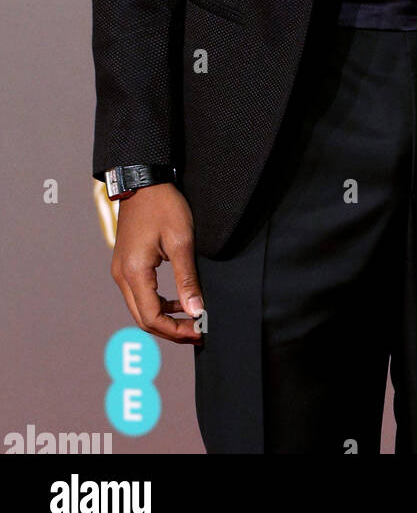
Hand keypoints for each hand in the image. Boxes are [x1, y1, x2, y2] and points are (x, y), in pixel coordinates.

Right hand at [110, 184, 204, 343]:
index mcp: (134, 273)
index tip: (199, 331)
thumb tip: (196, 310)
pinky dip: (158, 304)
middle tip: (197, 331)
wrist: (143, 182)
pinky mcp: (125, 265)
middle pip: (143, 318)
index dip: (176, 330)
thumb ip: (187, 279)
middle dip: (170, 330)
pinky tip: (177, 301)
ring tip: (191, 318)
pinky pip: (139, 294)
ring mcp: (121, 271)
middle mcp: (122, 276)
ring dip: (164, 318)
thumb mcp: (181, 241)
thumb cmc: (163, 207)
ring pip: (140, 308)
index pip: (152, 318)